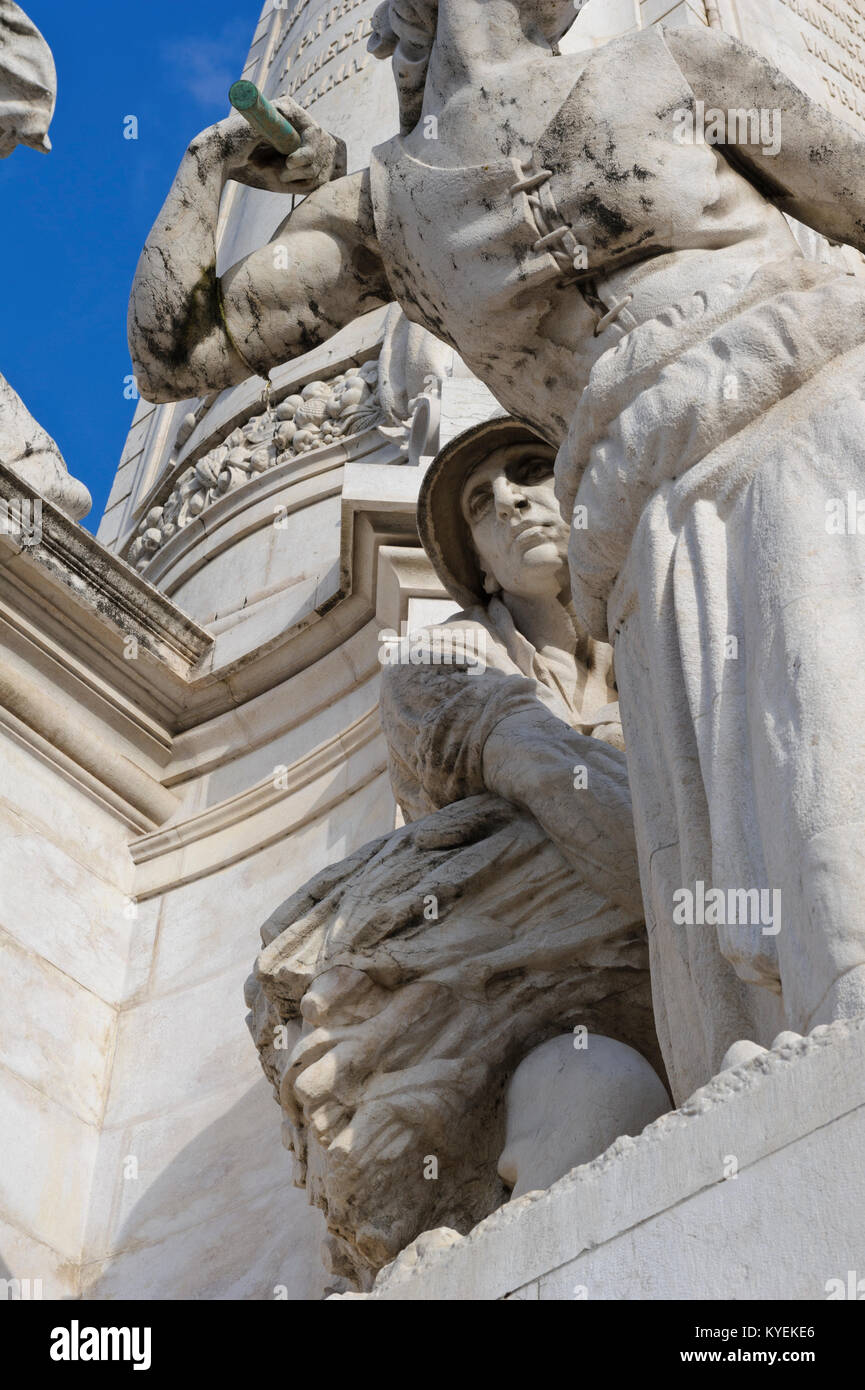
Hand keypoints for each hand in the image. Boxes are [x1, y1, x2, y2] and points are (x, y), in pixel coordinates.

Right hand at [190, 98, 346, 194]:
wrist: (221, 159)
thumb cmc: (251, 170)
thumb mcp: (289, 180)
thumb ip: (312, 177)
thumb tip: (334, 173)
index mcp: (297, 135)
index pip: (327, 149)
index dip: (324, 169)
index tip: (308, 183)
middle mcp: (296, 121)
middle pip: (329, 145)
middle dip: (318, 169)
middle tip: (294, 179)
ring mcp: (291, 111)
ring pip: (322, 140)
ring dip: (309, 166)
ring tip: (285, 172)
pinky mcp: (286, 107)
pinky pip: (313, 132)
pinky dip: (306, 155)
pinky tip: (289, 163)